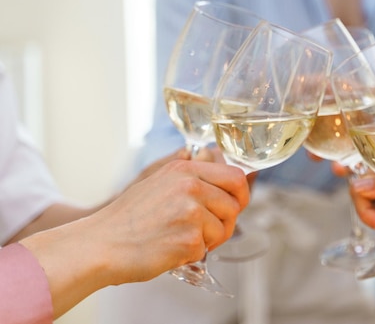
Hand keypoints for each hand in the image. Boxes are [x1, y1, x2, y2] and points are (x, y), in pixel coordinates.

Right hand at [20, 159, 248, 316]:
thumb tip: (214, 154)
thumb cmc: (129, 217)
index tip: (234, 205)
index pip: (235, 176)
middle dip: (225, 222)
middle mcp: (190, 186)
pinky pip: (206, 249)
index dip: (240, 194)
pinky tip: (169, 249)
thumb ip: (190, 171)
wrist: (99, 244)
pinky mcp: (188, 238)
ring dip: (208, 240)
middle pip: (235, 205)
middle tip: (205, 231)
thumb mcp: (158, 180)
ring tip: (180, 239)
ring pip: (224, 229)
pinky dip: (192, 254)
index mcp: (184, 169)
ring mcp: (190, 212)